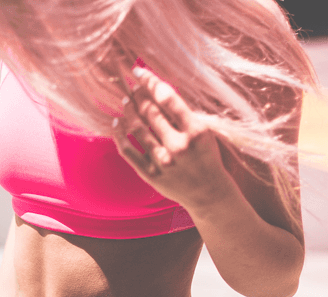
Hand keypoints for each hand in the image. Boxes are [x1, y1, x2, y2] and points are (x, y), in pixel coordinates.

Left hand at [111, 66, 236, 211]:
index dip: (150, 81)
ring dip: (128, 111)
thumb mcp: (205, 131)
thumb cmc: (207, 156)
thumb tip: (156, 89)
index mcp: (196, 131)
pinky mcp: (150, 175)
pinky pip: (127, 151)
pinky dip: (119, 134)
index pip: (168, 98)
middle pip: (150, 111)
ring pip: (136, 128)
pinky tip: (117, 124)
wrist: (209, 193)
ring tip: (126, 102)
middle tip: (133, 88)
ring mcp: (163, 162)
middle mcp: (178, 146)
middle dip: (138, 95)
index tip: (139, 72)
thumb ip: (183, 113)